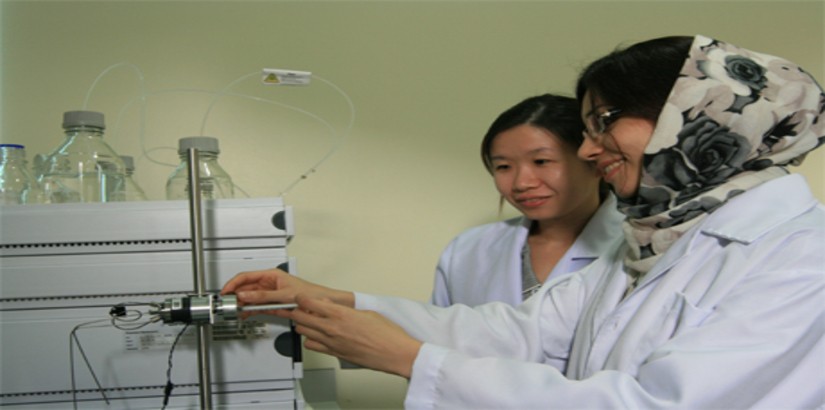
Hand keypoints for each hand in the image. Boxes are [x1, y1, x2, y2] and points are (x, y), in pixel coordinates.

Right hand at [220, 268, 353, 317]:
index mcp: (270, 275)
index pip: (246, 277)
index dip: (233, 284)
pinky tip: (244, 314)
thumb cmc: (309, 293)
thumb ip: (263, 296)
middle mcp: (268, 283)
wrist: (320, 304)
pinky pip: (256, 307)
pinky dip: (249, 311)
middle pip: (245, 288)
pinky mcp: (272, 304)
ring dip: (242, 305)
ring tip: (235, 311)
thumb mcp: (284, 295)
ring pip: (249, 298)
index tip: (225, 292)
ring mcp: (269, 294)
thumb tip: (246, 296)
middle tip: (228, 304)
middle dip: (235, 296)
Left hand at [289, 295, 421, 378]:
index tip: (301, 297)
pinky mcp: (334, 354)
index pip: (309, 302)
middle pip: (301, 317)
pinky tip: (317, 336)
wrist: (394, 353)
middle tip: (302, 308)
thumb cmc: (386, 334)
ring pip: (303, 332)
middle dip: (298, 310)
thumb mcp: (366, 312)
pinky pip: (312, 346)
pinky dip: (311, 340)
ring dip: (303, 325)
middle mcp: (332, 328)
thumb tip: (333, 306)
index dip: (302, 298)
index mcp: (341, 314)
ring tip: (309, 321)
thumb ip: (345, 309)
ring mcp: (332, 342)